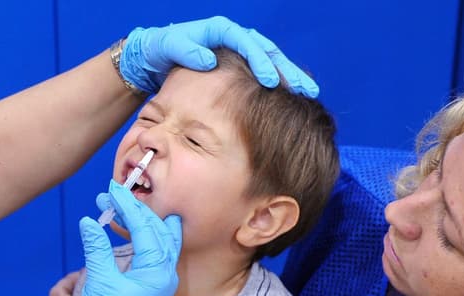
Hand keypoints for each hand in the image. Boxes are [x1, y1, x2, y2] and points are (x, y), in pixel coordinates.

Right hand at [67, 181, 180, 295]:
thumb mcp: (100, 281)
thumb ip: (96, 248)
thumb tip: (88, 221)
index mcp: (157, 272)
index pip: (146, 229)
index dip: (128, 207)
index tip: (112, 190)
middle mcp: (164, 276)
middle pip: (159, 231)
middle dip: (137, 210)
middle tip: (116, 195)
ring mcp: (160, 283)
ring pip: (159, 242)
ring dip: (141, 222)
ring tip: (123, 206)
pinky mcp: (151, 289)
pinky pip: (153, 255)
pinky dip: (142, 239)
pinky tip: (132, 231)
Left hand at [121, 16, 318, 96]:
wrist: (155, 55)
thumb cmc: (161, 49)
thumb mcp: (168, 46)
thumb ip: (186, 51)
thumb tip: (209, 61)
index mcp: (220, 30)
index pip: (246, 42)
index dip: (260, 61)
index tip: (269, 81)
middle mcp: (234, 38)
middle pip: (267, 51)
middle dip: (287, 70)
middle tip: (304, 88)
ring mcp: (239, 51)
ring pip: (270, 61)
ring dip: (289, 76)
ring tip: (307, 92)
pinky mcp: (239, 66)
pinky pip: (262, 72)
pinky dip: (277, 84)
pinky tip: (290, 98)